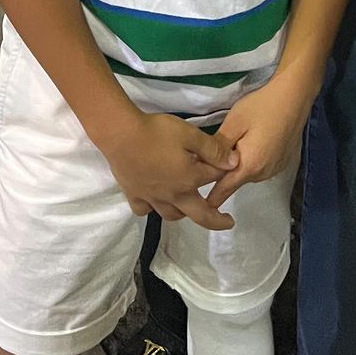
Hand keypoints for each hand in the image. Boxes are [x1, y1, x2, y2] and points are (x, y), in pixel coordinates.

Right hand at [102, 112, 239, 229]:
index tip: (228, 163)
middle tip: (228, 222)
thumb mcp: (190, 134)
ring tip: (190, 208)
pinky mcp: (134, 195)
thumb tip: (234, 163)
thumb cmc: (157, 132)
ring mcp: (152, 198)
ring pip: (172, 215)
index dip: (223, 169)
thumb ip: (213, 149)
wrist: (121, 135)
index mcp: (190, 180)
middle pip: (200, 214)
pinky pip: (145, 210)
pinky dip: (151, 209)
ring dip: (185, 214)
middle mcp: (174, 195)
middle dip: (217, 220)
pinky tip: (154, 201)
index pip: (214, 178)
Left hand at [205, 71, 313, 210]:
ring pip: (249, 172)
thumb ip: (218, 147)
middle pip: (236, 179)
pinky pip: (261, 166)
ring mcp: (275, 168)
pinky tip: (253, 140)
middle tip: (211, 153)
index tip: (198, 206)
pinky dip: (253, 158)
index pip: (225, 189)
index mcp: (249, 166)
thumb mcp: (234, 123)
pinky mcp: (283, 161)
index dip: (211, 197)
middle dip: (223, 171)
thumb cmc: (262, 106)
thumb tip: (203, 163)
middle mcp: (263, 173)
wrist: (294, 96)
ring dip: (239, 164)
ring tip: (235, 141)